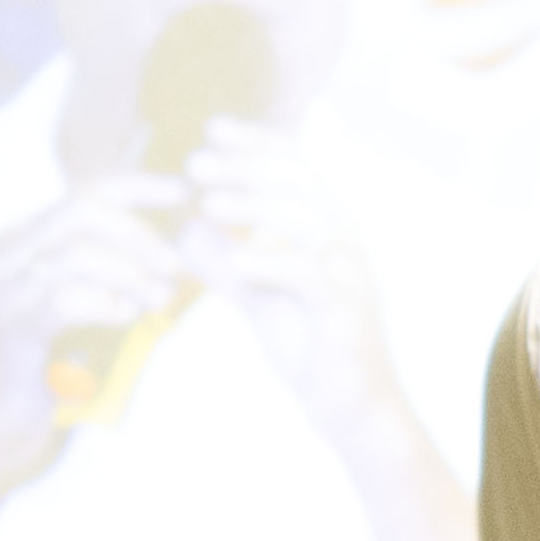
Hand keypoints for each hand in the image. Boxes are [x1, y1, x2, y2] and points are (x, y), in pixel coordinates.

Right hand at [0, 175, 188, 505]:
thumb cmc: (45, 370)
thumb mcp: (82, 311)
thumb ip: (113, 276)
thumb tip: (177, 255)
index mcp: (27, 240)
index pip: (87, 190)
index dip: (139, 185)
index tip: (184, 193)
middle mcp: (10, 254)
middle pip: (82, 209)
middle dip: (140, 232)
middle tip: (175, 266)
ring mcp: (4, 290)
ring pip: (75, 252)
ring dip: (130, 272)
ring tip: (161, 299)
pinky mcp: (9, 331)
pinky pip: (62, 299)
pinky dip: (105, 303)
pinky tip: (127, 318)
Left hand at [183, 121, 401, 434]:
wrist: (353, 411)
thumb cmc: (311, 349)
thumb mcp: (258, 297)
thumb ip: (226, 260)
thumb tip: (186, 226)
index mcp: (328, 230)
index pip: (297, 167)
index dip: (257, 143)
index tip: (212, 130)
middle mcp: (345, 243)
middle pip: (301, 182)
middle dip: (248, 166)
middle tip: (196, 162)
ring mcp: (349, 276)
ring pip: (308, 220)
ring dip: (256, 205)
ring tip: (208, 201)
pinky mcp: (344, 314)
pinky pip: (309, 276)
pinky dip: (271, 261)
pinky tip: (234, 259)